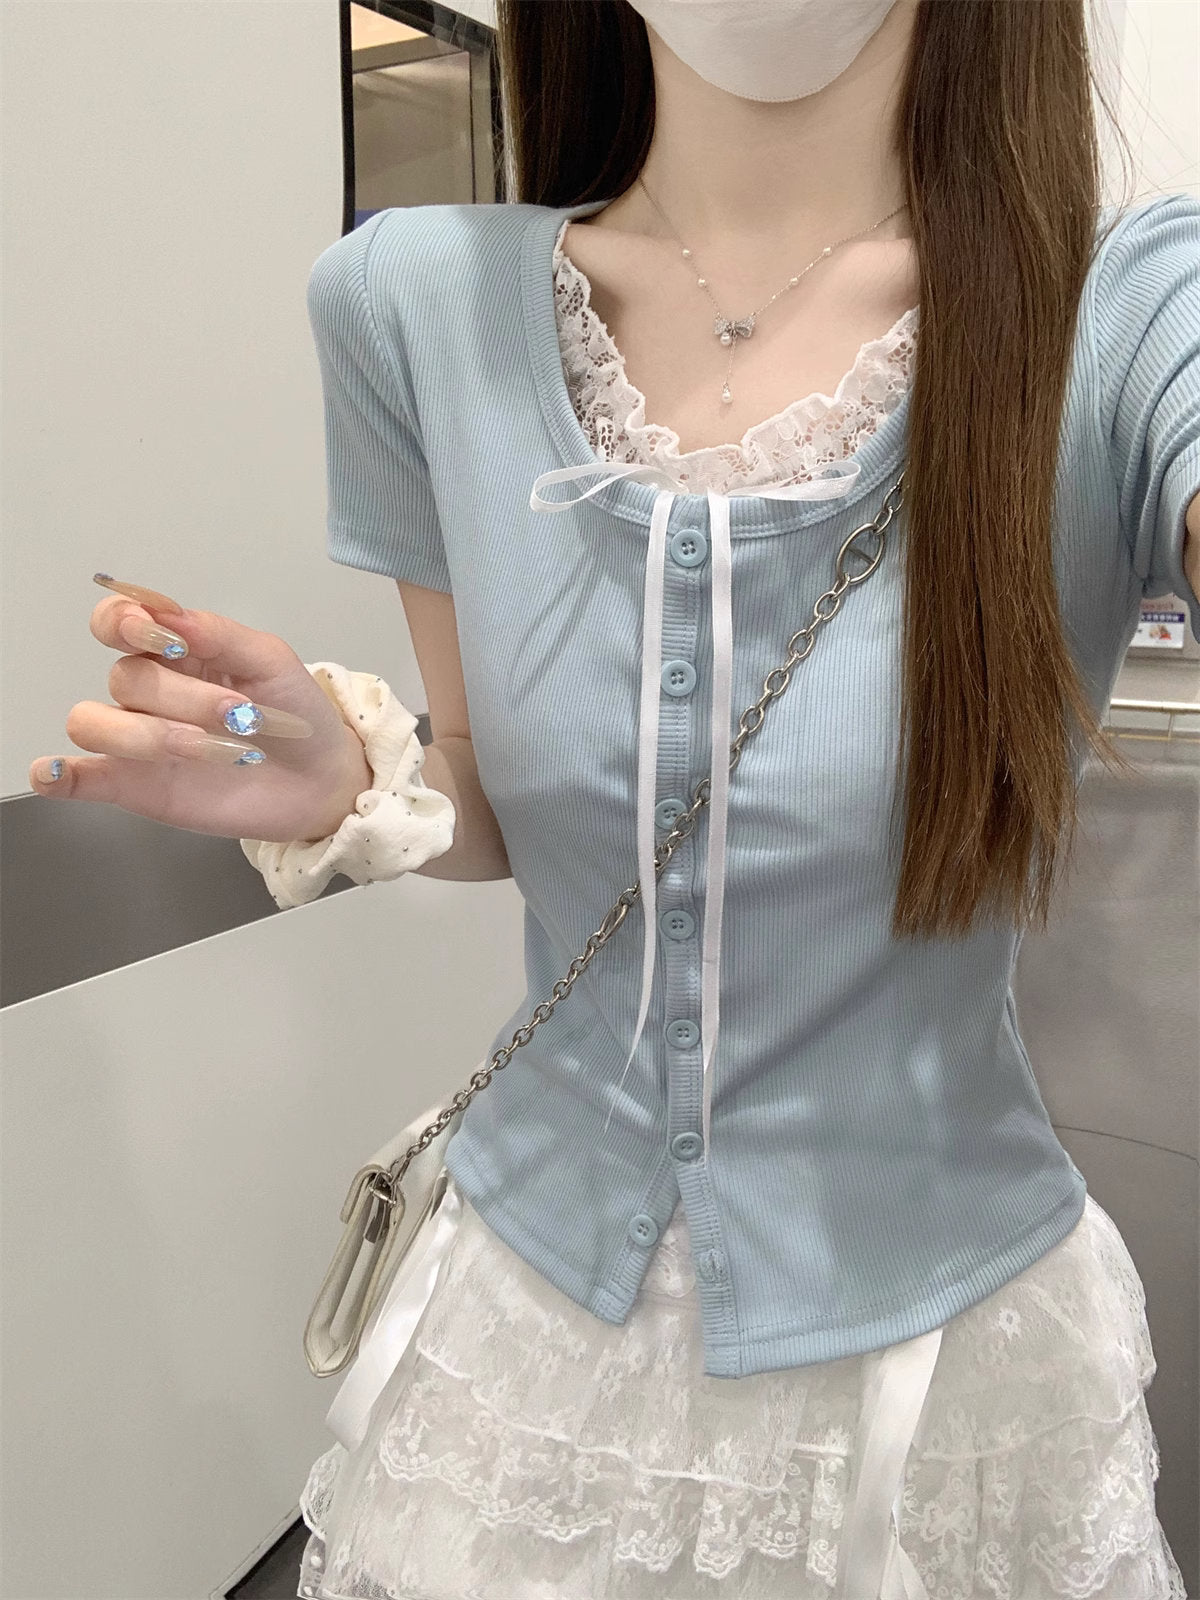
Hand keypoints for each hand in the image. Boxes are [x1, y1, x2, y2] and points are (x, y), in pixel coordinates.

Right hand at [28, 579, 373, 844]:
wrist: (320, 781)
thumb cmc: (296, 714)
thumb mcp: (272, 661)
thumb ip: (219, 635)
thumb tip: (167, 615)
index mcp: (176, 650)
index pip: (117, 621)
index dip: (123, 622)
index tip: (168, 641)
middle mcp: (149, 692)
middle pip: (125, 678)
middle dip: (184, 698)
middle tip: (239, 716)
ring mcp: (137, 740)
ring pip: (94, 723)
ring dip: (149, 737)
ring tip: (210, 750)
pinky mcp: (136, 786)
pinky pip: (80, 778)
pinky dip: (58, 775)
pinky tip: (57, 775)